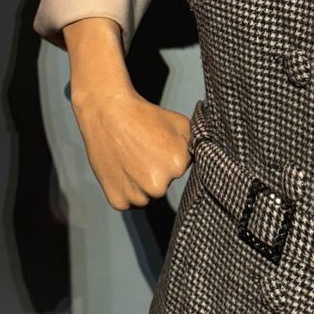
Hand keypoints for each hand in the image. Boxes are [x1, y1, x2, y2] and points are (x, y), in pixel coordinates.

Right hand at [73, 83, 190, 209]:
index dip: (167, 156)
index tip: (156, 144)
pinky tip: (120, 169)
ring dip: (140, 184)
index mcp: (177, 165)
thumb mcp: (181, 123)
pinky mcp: (118, 201)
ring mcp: (136, 195)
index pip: (179, 169)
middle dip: (156, 173)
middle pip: (162, 186)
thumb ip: (196, 145)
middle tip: (141, 152)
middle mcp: (158, 185)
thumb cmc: (143, 115)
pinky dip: (124, 190)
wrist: (107, 111)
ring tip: (129, 159)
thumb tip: (206, 157)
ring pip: (145, 197)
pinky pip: (128, 202)